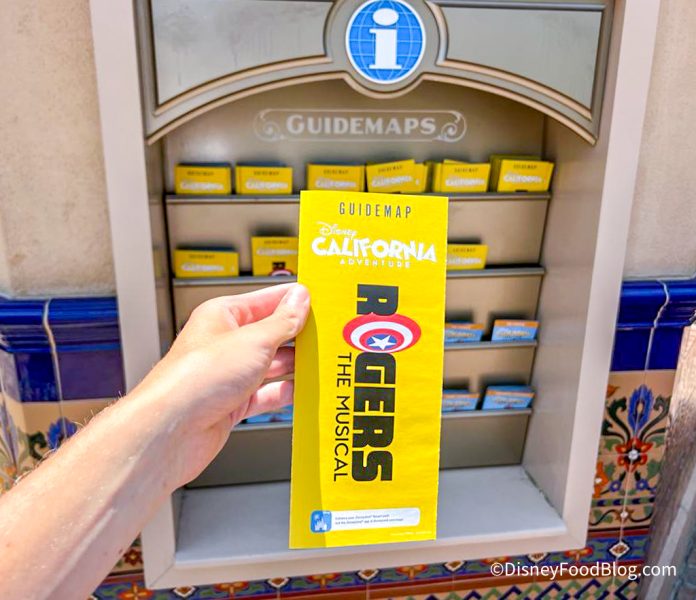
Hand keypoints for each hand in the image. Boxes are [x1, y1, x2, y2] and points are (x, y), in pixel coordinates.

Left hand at [127, 283, 309, 487]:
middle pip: (272, 333)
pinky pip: (266, 394)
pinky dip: (284, 392)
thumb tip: (300, 300)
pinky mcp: (233, 404)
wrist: (171, 431)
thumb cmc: (195, 379)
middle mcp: (225, 344)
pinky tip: (301, 389)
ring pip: (271, 365)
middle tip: (328, 335)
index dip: (295, 300)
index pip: (267, 300)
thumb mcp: (253, 341)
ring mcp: (229, 375)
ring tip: (321, 362)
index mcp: (223, 316)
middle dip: (299, 336)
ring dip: (295, 365)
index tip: (322, 302)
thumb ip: (282, 322)